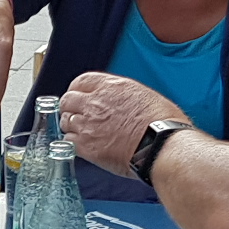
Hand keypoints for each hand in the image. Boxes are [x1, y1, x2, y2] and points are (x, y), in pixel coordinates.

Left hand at [61, 71, 188, 175]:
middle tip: (76, 115)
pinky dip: (72, 143)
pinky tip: (82, 146)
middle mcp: (95, 102)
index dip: (77, 90)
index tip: (79, 97)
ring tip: (80, 132)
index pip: (81, 81)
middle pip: (67, 100)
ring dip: (71, 126)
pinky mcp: (86, 145)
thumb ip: (124, 96)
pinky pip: (68, 141)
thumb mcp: (145, 96)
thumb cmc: (163, 123)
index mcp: (112, 87)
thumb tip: (120, 102)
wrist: (161, 145)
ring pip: (65, 121)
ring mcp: (88, 124)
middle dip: (70, 107)